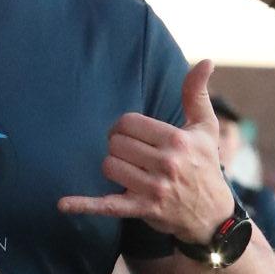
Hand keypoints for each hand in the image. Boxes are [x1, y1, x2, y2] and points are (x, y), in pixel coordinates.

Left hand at [58, 60, 237, 240]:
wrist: (212, 213)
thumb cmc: (205, 164)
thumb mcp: (205, 126)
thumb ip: (196, 93)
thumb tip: (205, 60)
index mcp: (177, 140)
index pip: (128, 123)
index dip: (123, 127)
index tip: (131, 135)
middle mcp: (166, 164)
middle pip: (116, 144)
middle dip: (118, 147)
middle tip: (130, 154)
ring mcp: (154, 189)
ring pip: (109, 167)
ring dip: (113, 167)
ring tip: (129, 171)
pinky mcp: (143, 210)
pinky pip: (107, 205)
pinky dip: (83, 205)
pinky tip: (62, 205)